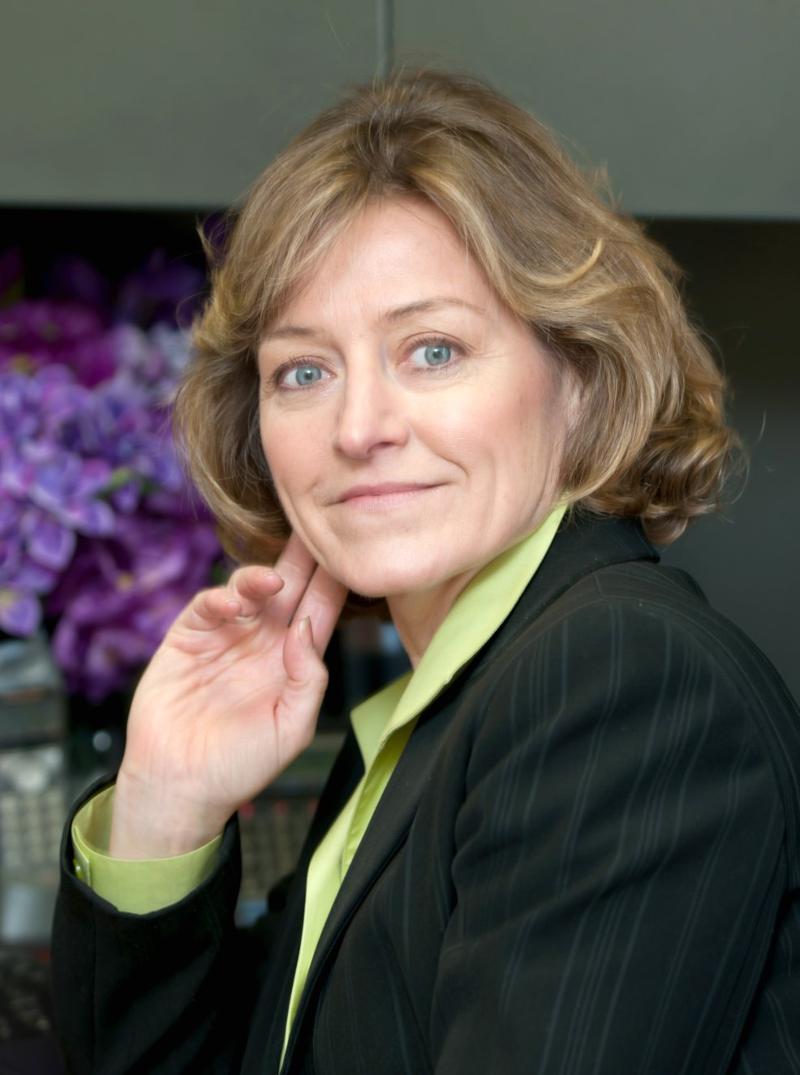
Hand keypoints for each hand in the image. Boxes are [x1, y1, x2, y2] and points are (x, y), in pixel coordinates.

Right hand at [110, 533, 347, 857]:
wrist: (181, 787)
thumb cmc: (241, 766)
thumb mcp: (292, 727)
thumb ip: (308, 678)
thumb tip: (306, 626)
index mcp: (293, 659)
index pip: (319, 609)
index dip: (333, 580)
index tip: (351, 549)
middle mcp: (263, 640)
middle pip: (288, 586)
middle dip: (302, 556)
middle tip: (316, 524)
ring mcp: (225, 635)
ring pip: (248, 589)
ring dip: (261, 577)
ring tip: (271, 580)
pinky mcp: (187, 637)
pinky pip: (206, 606)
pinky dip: (219, 598)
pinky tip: (233, 605)